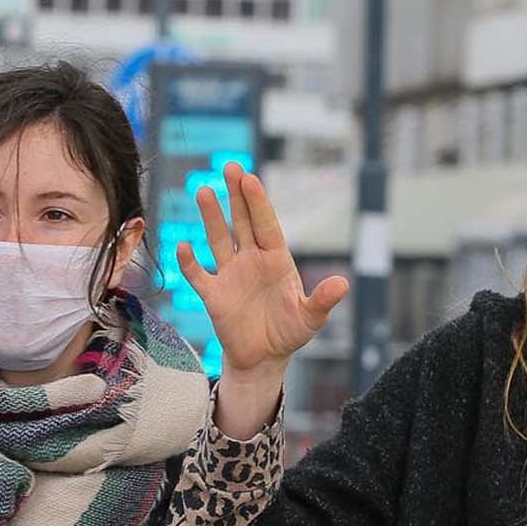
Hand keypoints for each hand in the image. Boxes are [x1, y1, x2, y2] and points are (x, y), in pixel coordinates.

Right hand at [177, 163, 347, 378]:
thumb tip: (343, 283)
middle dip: (236, 196)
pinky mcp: (213, 295)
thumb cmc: (289, 333)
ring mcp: (230, 275)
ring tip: (203, 191)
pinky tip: (183, 246)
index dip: (258, 203)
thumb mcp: (310, 318)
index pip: (266, 225)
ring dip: (211, 218)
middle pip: (242, 222)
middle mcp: (252, 261)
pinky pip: (198, 275)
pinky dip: (189, 263)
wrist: (264, 358)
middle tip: (230, 167)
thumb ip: (322, 300)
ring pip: (218, 240)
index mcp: (276, 260)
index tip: (250, 178)